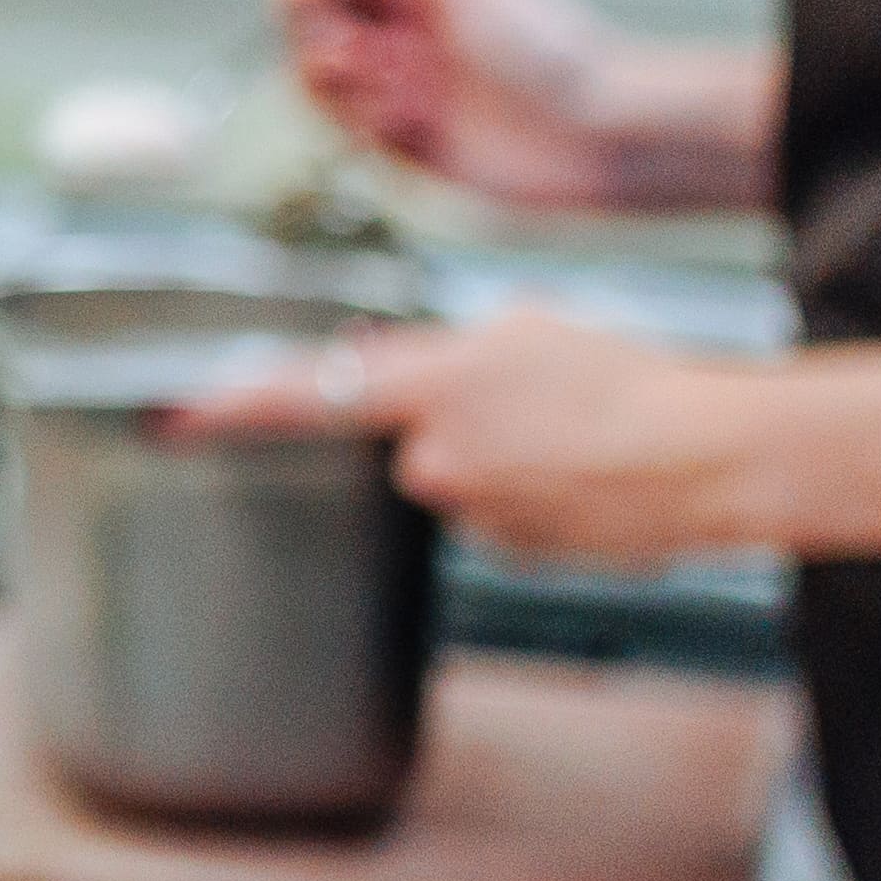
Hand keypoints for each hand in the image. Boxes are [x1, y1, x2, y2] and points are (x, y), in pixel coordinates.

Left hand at [195, 305, 786, 565]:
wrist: (704, 454)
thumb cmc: (624, 376)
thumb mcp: (527, 327)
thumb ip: (452, 352)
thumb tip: (427, 372)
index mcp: (428, 384)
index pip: (304, 394)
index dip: (232, 406)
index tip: (176, 418)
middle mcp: (433, 456)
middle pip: (406, 438)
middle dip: (448, 421)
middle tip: (530, 400)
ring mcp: (473, 512)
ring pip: (459, 478)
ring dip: (498, 459)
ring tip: (573, 437)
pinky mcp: (513, 552)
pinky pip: (501, 514)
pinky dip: (534, 496)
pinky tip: (588, 476)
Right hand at [277, 0, 756, 216]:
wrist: (595, 131)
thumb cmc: (545, 44)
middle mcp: (402, 37)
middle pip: (312, 27)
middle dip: (312, 31)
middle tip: (341, 44)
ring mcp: (402, 92)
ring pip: (322, 82)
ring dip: (338, 78)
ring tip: (381, 76)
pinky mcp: (408, 146)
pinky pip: (356, 130)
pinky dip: (369, 118)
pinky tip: (409, 113)